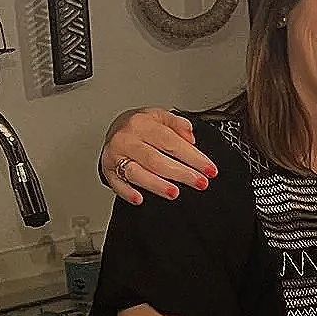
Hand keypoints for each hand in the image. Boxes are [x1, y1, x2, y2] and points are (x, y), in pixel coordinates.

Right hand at [100, 107, 216, 206]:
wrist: (114, 129)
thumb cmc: (140, 126)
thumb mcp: (159, 116)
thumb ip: (176, 123)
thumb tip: (190, 135)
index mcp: (142, 123)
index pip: (171, 142)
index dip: (192, 157)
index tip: (209, 169)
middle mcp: (127, 139)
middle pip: (156, 159)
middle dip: (181, 173)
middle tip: (199, 183)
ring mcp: (115, 155)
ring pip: (136, 173)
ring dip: (156, 184)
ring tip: (174, 192)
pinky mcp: (107, 170)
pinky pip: (116, 183)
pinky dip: (127, 192)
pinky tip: (140, 198)